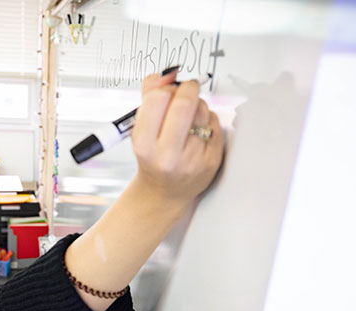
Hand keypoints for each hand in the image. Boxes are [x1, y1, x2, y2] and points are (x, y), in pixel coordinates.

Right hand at [130, 71, 223, 201]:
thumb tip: (167, 73)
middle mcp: (168, 155)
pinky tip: (198, 130)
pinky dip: (208, 119)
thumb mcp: (140, 128)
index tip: (169, 87)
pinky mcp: (212, 160)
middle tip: (187, 89)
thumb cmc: (152, 156)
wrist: (165, 191)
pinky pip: (215, 122)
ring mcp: (193, 159)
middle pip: (185, 103)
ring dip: (198, 103)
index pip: (158, 99)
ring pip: (203, 109)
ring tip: (189, 116)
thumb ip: (148, 95)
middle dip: (188, 88)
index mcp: (145, 145)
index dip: (166, 87)